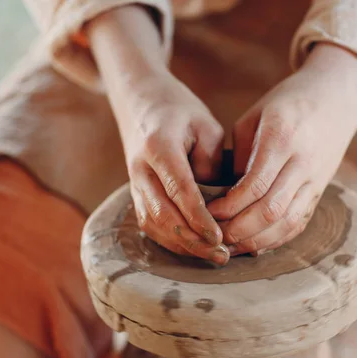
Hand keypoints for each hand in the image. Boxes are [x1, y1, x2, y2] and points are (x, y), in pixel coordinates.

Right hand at [119, 71, 228, 263]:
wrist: (140, 101)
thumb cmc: (179, 111)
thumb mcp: (205, 124)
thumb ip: (211, 162)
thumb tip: (215, 202)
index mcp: (158, 146)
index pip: (179, 189)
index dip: (198, 217)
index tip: (219, 237)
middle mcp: (140, 168)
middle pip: (163, 214)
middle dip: (192, 240)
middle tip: (222, 255)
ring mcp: (134, 182)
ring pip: (153, 224)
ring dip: (182, 245)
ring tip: (212, 256)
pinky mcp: (135, 192)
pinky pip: (149, 223)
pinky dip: (171, 240)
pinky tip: (193, 248)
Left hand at [208, 43, 356, 255]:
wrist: (336, 95)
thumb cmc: (285, 103)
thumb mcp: (254, 117)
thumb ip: (240, 156)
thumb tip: (225, 196)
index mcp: (282, 137)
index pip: (255, 185)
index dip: (229, 206)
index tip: (207, 212)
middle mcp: (302, 162)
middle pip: (271, 210)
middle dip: (239, 229)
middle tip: (215, 235)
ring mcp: (316, 179)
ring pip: (288, 222)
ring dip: (256, 240)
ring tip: (230, 246)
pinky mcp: (320, 191)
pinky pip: (299, 223)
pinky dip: (276, 239)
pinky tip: (253, 245)